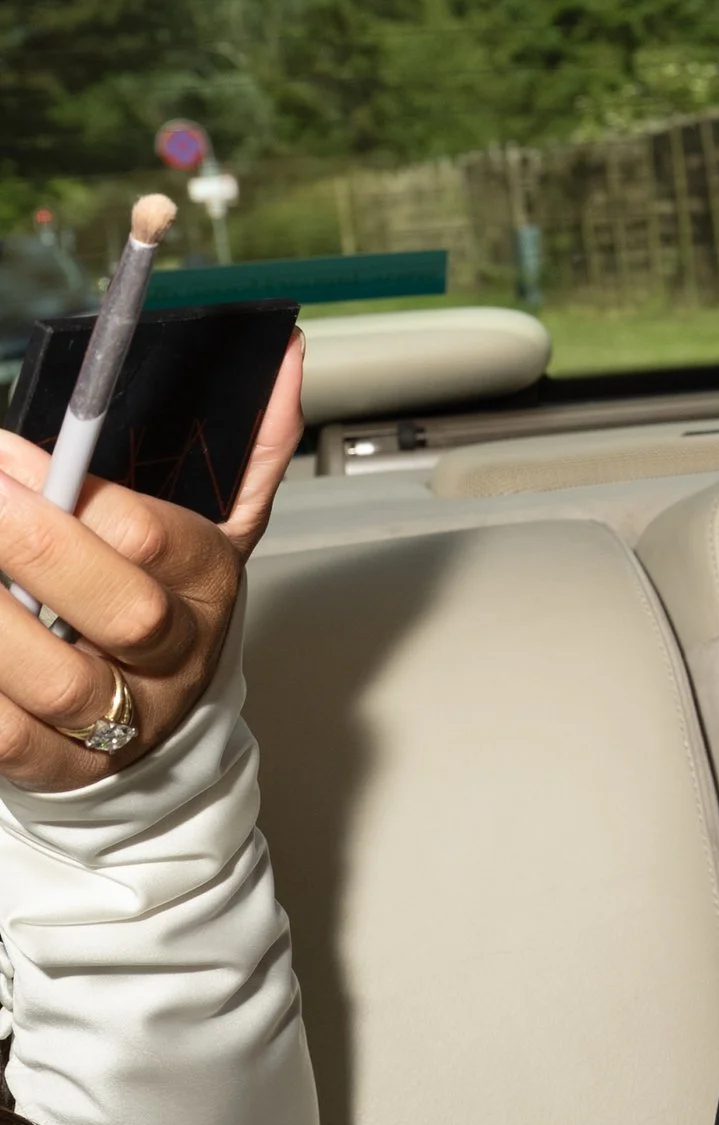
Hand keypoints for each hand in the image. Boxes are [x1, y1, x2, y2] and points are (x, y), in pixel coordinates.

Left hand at [0, 333, 305, 794]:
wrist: (149, 721)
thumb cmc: (166, 602)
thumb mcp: (214, 524)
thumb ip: (247, 444)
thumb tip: (284, 358)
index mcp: (208, 584)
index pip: (152, 537)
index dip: (72, 494)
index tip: (3, 453)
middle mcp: (175, 659)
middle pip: (120, 611)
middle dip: (33, 547)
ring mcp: (123, 721)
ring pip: (60, 681)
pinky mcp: (63, 767)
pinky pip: (10, 738)